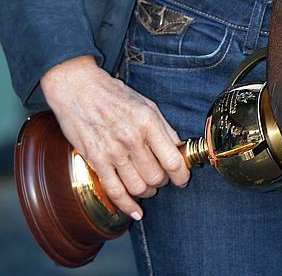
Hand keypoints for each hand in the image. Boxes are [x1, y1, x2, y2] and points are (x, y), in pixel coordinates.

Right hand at [40, 56, 188, 219]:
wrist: (78, 89)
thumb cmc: (114, 95)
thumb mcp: (146, 104)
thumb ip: (164, 128)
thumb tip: (178, 150)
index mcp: (147, 121)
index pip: (172, 159)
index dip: (182, 175)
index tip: (183, 178)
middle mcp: (131, 138)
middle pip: (156, 177)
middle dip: (163, 182)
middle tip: (162, 177)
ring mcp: (112, 151)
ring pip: (138, 187)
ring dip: (147, 192)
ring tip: (148, 186)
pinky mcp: (96, 161)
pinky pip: (115, 192)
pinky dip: (127, 206)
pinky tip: (135, 210)